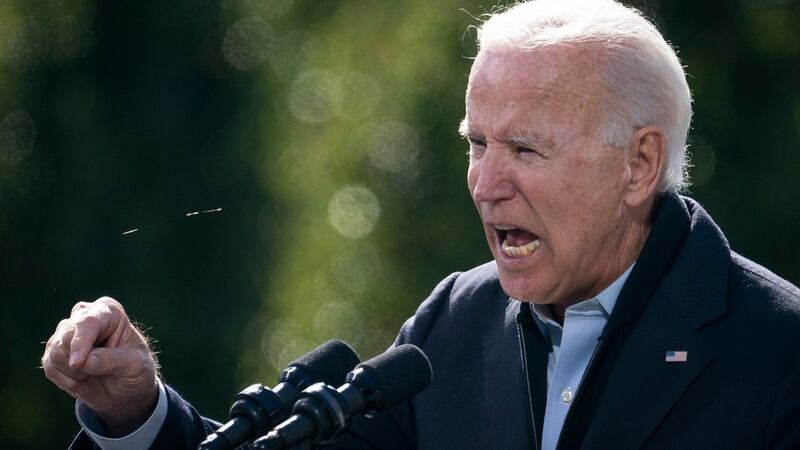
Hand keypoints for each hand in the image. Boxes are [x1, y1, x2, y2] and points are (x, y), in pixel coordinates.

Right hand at [41, 297, 158, 435]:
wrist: (126, 389)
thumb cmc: (135, 370)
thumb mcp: (134, 365)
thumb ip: (111, 360)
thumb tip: (82, 361)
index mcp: (108, 311)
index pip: (87, 323)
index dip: (80, 343)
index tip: (77, 364)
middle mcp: (84, 316)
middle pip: (65, 338)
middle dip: (78, 364)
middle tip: (98, 373)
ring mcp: (67, 332)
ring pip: (55, 354)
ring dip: (73, 374)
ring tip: (92, 376)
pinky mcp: (55, 350)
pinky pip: (49, 368)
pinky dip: (65, 381)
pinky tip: (82, 383)